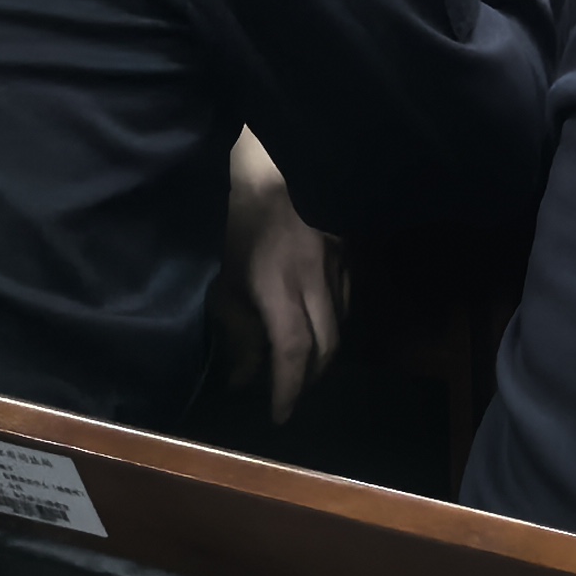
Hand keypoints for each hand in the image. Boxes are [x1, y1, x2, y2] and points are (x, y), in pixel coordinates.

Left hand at [224, 130, 342, 420]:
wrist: (278, 160)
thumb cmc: (240, 217)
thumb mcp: (225, 276)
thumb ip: (235, 329)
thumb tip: (243, 378)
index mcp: (279, 287)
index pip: (292, 352)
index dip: (289, 389)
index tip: (279, 415)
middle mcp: (315, 281)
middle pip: (327, 346)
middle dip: (311, 377)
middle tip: (292, 392)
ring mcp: (338, 264)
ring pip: (341, 322)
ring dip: (325, 349)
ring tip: (304, 360)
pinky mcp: (349, 250)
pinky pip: (348, 297)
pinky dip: (335, 318)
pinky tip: (319, 319)